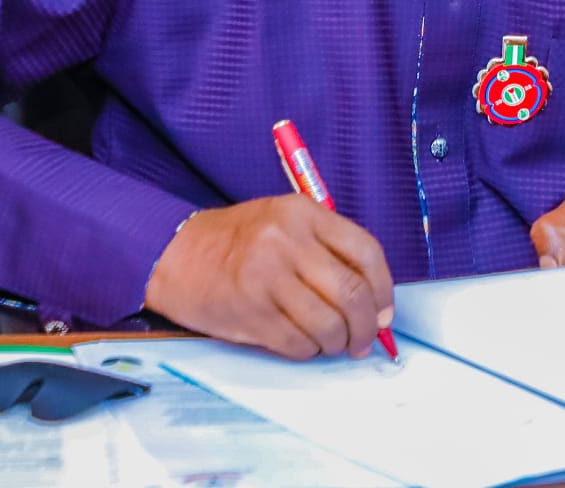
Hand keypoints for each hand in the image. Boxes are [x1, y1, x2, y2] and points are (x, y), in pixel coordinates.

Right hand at [144, 195, 394, 360]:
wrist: (179, 253)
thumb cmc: (241, 240)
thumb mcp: (286, 223)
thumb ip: (328, 249)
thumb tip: (375, 302)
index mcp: (303, 212)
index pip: (366, 252)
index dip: (384, 289)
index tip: (385, 311)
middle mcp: (287, 240)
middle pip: (352, 293)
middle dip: (367, 326)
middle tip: (364, 340)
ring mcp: (267, 276)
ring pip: (328, 325)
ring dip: (337, 344)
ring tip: (331, 343)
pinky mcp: (250, 311)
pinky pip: (298, 344)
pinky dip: (309, 351)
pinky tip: (303, 343)